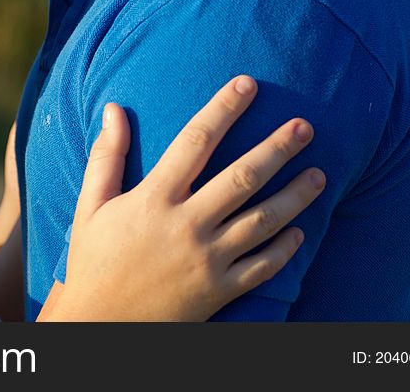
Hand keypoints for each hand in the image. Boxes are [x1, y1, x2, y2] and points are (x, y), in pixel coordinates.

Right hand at [44, 75, 324, 320]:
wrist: (100, 325)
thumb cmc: (93, 261)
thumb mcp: (90, 206)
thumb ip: (106, 156)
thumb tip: (113, 109)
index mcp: (153, 199)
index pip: (195, 141)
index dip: (223, 108)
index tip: (247, 84)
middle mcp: (185, 225)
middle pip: (242, 177)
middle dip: (277, 148)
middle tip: (306, 126)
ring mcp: (206, 260)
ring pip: (263, 221)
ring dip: (295, 196)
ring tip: (319, 174)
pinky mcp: (219, 291)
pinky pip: (262, 268)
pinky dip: (284, 249)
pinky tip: (300, 231)